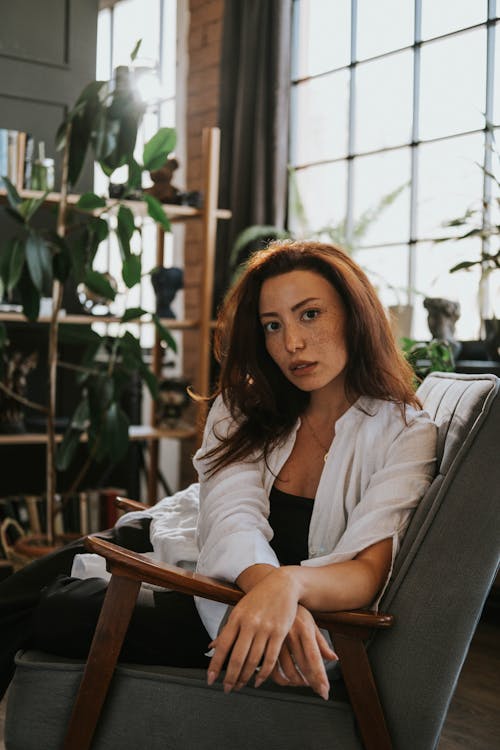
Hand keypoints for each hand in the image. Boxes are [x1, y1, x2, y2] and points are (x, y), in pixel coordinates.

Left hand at [206, 570, 335, 699]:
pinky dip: (264, 673)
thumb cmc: (259, 598)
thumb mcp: (240, 609)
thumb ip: (228, 629)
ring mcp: (266, 629)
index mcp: (237, 617)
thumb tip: (212, 647)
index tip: (211, 679)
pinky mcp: (280, 633)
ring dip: (245, 677)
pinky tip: (258, 680)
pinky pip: (270, 658)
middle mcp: (250, 624)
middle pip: (237, 658)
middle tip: (226, 688)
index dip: (215, 665)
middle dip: (230, 677)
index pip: (223, 646)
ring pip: (254, 661)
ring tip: (240, 686)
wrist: (282, 584)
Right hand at [269, 605, 336, 698]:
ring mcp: (276, 640)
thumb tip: (334, 658)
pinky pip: (272, 669)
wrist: (273, 592)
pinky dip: (279, 679)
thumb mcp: (310, 621)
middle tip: (317, 689)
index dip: (320, 677)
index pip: (314, 658)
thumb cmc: (295, 609)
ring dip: (296, 682)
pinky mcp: (265, 644)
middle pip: (302, 666)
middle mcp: (291, 635)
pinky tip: (285, 680)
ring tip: (302, 682)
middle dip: (312, 682)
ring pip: (287, 670)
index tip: (325, 692)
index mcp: (304, 629)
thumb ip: (321, 642)